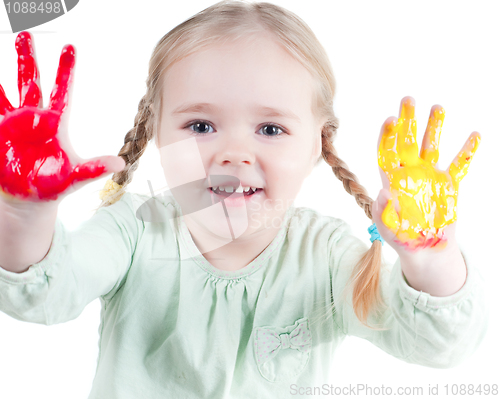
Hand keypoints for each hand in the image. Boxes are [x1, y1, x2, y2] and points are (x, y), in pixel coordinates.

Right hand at [0, 31, 123, 203]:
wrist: (30, 200)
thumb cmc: (54, 186)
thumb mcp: (75, 178)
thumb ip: (94, 169)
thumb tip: (120, 164)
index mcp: (55, 123)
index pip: (61, 91)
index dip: (65, 70)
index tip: (71, 47)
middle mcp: (34, 118)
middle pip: (30, 81)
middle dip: (27, 58)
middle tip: (26, 33)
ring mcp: (14, 123)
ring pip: (8, 89)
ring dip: (2, 71)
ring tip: (4, 49)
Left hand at [371, 96, 479, 252]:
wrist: (424, 248)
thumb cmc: (400, 237)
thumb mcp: (386, 226)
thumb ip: (382, 211)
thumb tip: (382, 193)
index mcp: (392, 180)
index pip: (387, 153)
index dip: (388, 137)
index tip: (391, 119)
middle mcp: (410, 172)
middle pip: (408, 141)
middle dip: (408, 120)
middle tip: (408, 99)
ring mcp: (430, 176)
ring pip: (432, 146)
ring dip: (434, 127)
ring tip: (438, 107)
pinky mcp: (449, 185)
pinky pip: (459, 165)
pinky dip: (467, 151)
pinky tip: (474, 134)